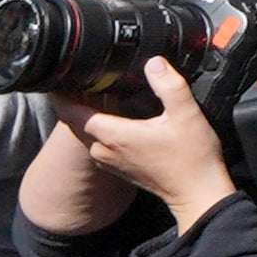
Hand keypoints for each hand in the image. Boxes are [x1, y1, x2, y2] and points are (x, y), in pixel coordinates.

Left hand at [62, 57, 236, 228]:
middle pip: (75, 122)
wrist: (197, 193)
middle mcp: (105, 151)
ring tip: (98, 90)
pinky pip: (98, 142)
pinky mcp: (118, 166)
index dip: (61, 95)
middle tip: (82, 77)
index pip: (72, 114)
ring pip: (86, 132)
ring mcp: (109, 161)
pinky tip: (115, 111)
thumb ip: (169, 85)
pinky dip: (99, 125)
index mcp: (114, 136)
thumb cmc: (192, 158)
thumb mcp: (186, 114)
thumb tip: (154, 62)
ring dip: (87, 112)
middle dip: (73, 100)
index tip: (58, 78)